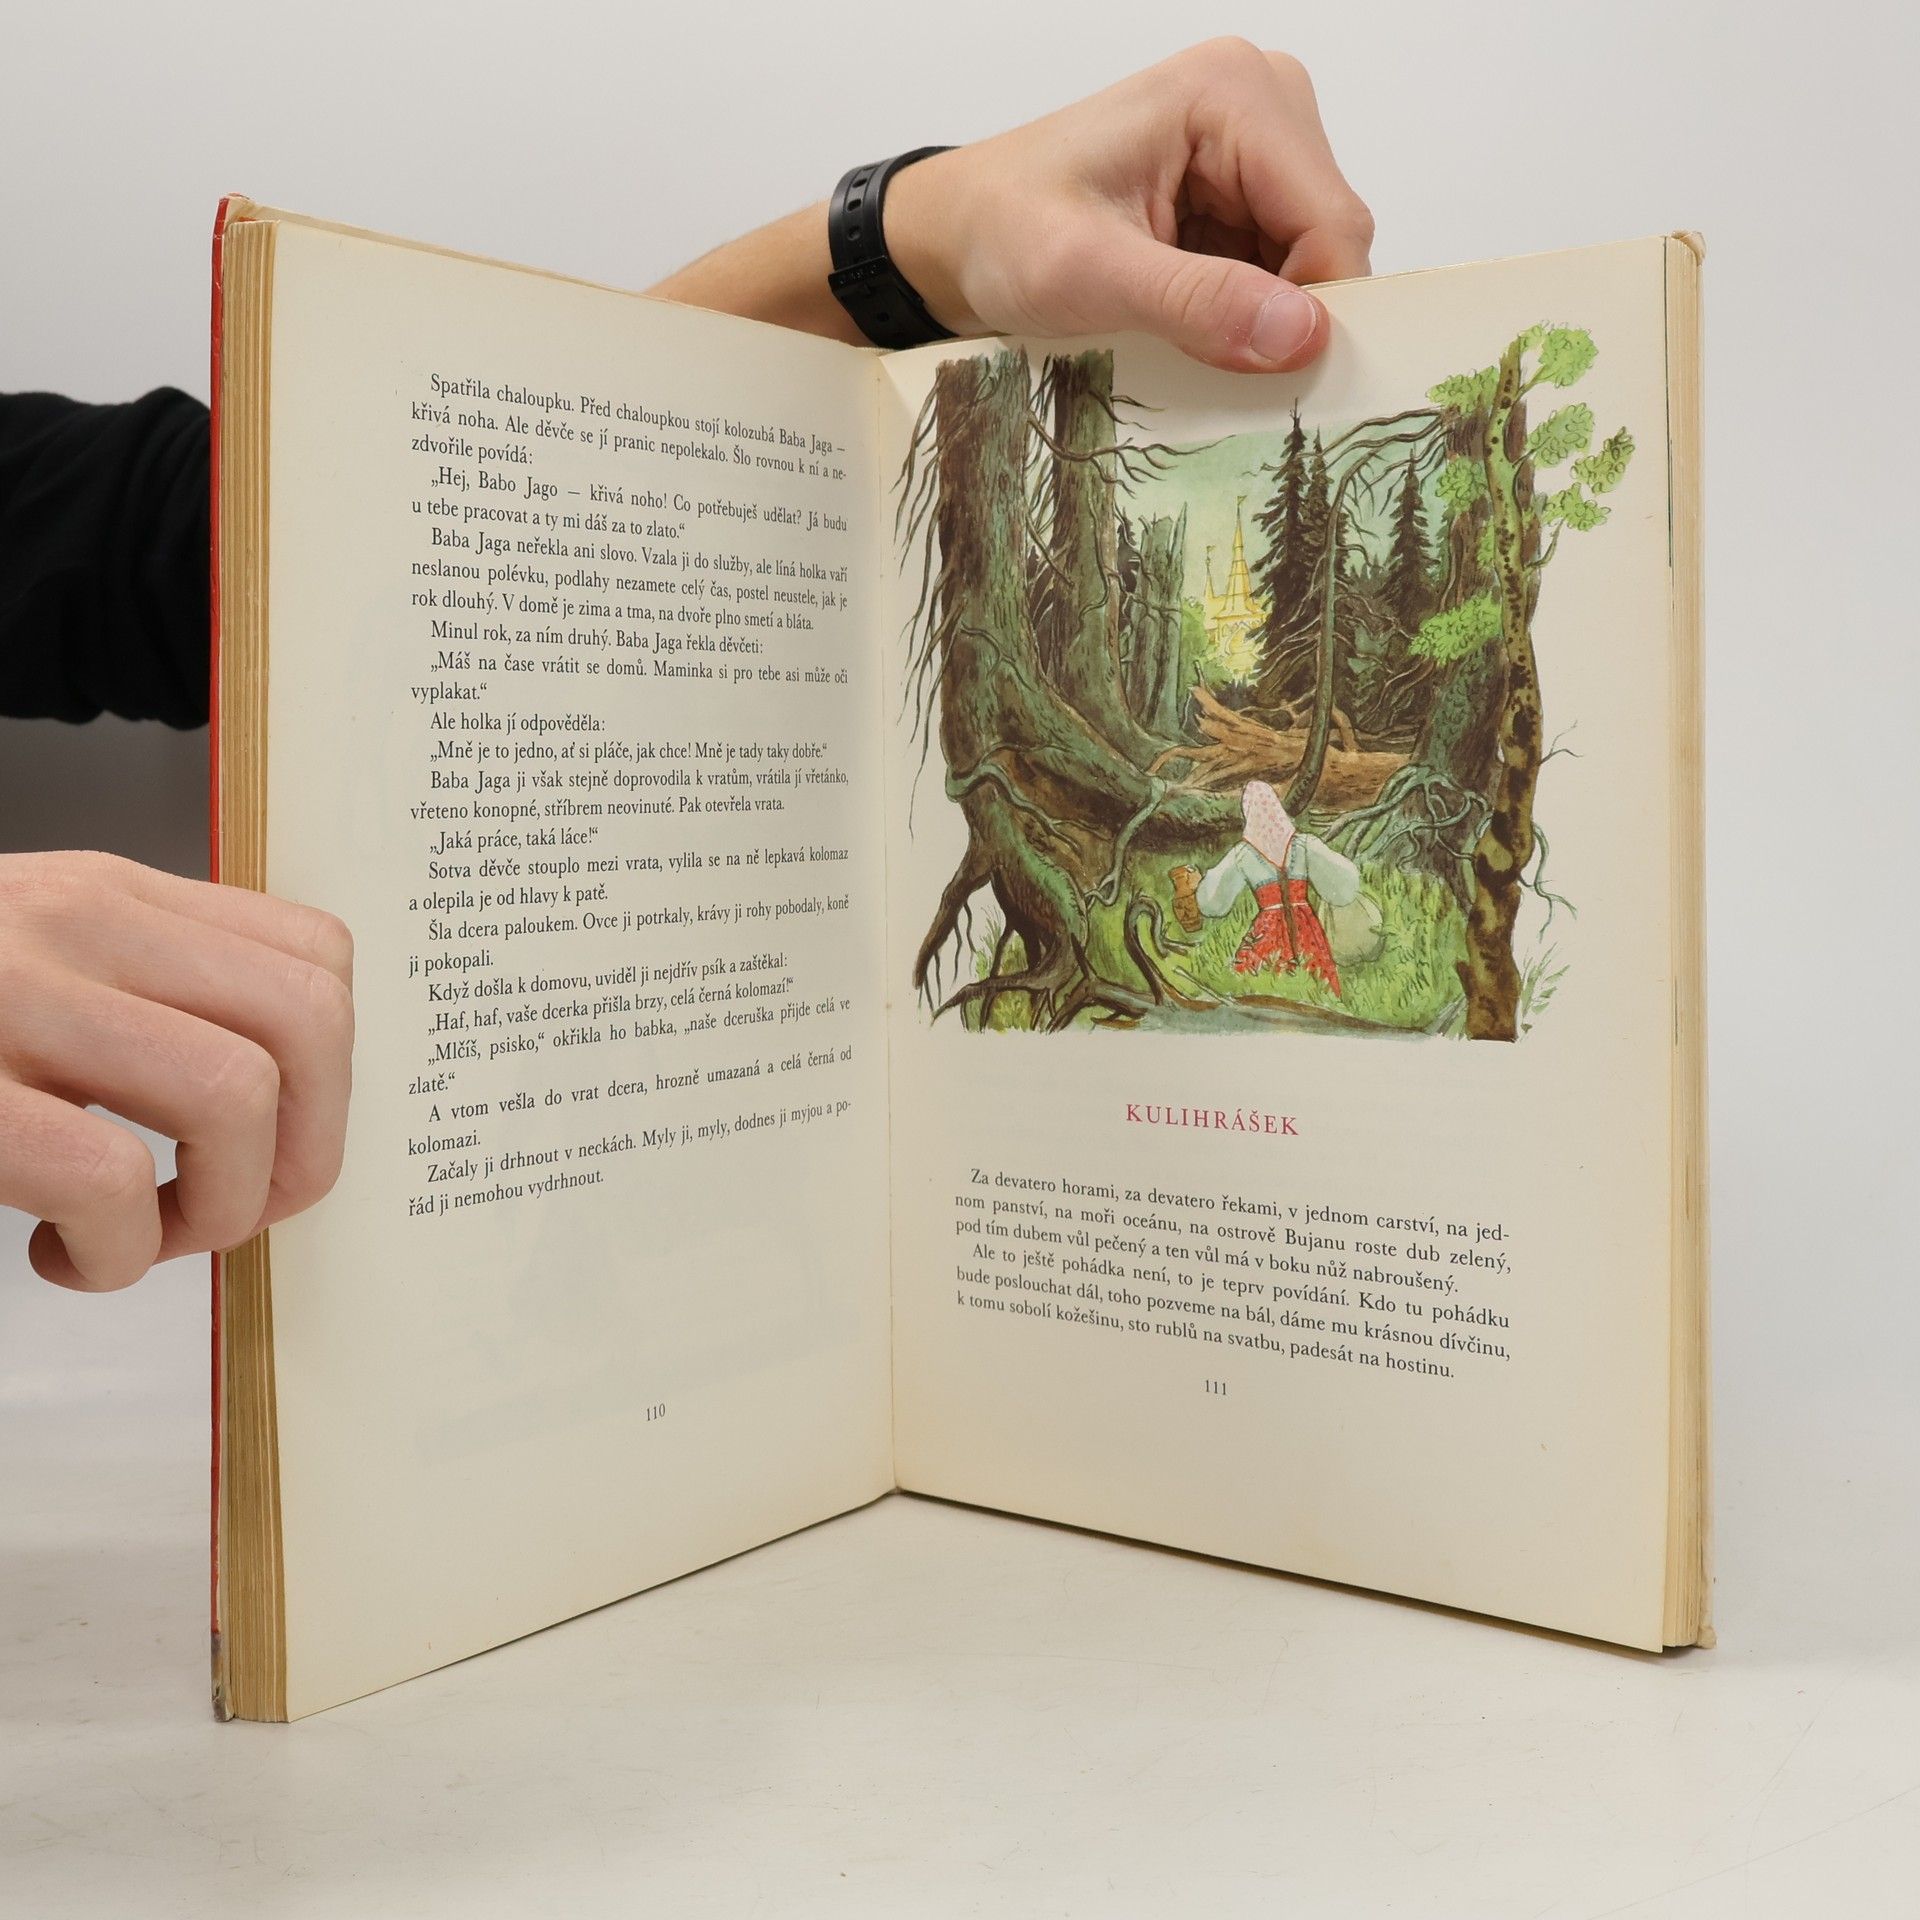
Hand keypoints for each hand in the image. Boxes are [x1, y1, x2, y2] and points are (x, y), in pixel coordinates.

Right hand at [0, 852, 352, 1291]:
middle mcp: (74, 924)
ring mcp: (14, 996)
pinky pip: (108, 1179)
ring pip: (234, 1093)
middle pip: (310, 1020)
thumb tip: (271, 1101)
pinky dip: (114, 1253)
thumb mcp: (28, 962)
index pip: (316, 953)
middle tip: (231, 1208)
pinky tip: (63, 1256)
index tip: (272, 1138)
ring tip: (139, 1235)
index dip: (328, 1075)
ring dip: (217, 1206)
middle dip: (305, 1149)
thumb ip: (138, 993)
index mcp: (108, 897)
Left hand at [887, 39, 1372, 371]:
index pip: (1333, 219)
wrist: (959, 233)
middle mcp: (1258, 102)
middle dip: (1284, 312)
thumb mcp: (1091, 275)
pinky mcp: (1238, 189)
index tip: (1266, 371)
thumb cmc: (1004, 232)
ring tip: (1184, 335)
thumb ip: (1198, 303)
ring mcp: (1253, 146)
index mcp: (1232, 93)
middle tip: (1207, 356)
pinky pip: (1277, 268)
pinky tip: (1189, 322)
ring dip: (1260, 316)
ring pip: (1308, 262)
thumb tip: (1301, 335)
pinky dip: (1245, 311)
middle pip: (1329, 239)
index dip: (1315, 309)